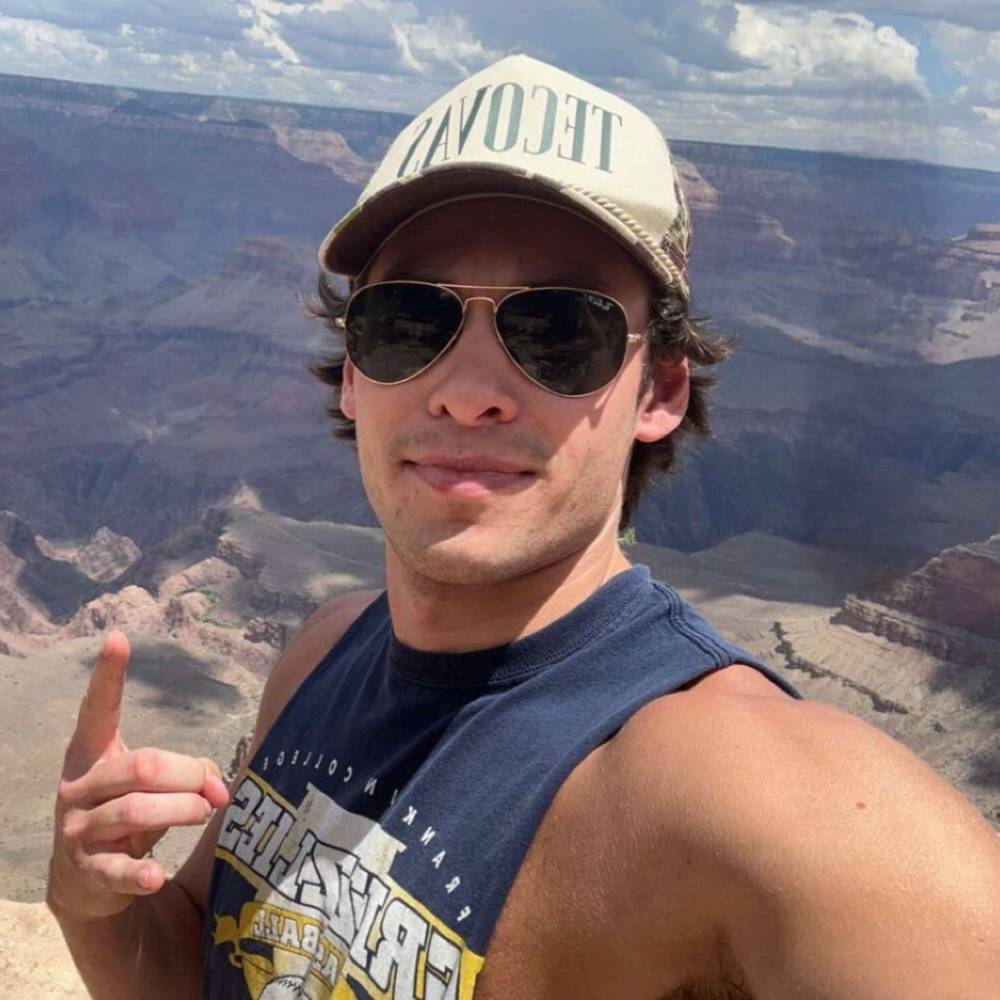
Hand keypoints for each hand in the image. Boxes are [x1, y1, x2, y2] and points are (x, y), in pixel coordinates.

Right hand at [48, 631, 229, 918]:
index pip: (99, 710)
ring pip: (138, 809)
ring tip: (206, 812)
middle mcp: (78, 787)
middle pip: (144, 766)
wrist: (85, 883)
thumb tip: (219, 789)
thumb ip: (190, 773)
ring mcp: (78, 830)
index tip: (118, 638)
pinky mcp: (87, 871)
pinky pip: (117, 869)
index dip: (108, 675)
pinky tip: (156, 876)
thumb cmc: (130, 814)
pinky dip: (140, 872)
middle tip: (213, 789)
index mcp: (91, 754)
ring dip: (184, 810)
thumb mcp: (153, 785)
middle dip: (188, 775)